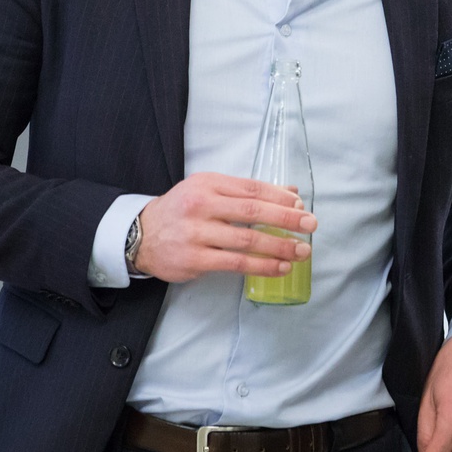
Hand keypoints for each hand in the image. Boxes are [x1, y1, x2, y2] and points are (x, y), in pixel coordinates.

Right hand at [133, 171, 315, 282]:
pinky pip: (236, 263)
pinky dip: (261, 266)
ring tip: (301, 251)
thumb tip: (290, 194)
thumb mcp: (209, 191)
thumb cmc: (182, 211)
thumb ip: (247, 192)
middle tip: (310, 225)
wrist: (140, 235)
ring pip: (247, 239)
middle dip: (287, 219)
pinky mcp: (195, 259)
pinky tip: (279, 267)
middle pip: (253, 211)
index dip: (280, 197)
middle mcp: (202, 205)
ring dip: (279, 246)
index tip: (301, 206)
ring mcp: (197, 233)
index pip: (252, 188)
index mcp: (209, 184)